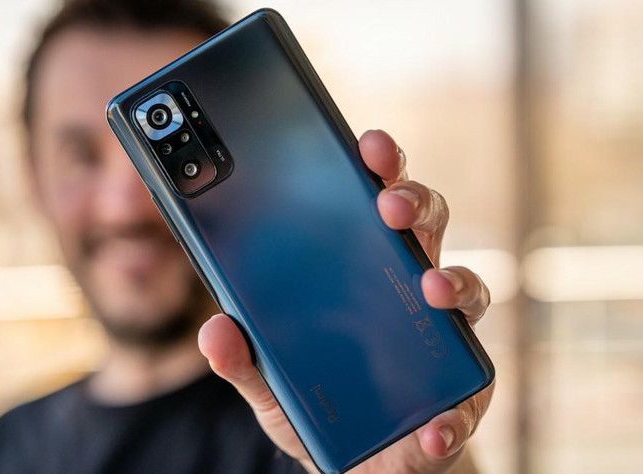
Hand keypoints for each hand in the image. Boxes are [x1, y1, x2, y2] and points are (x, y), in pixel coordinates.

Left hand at [198, 130, 493, 472]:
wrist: (361, 464)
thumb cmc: (322, 404)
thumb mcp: (271, 381)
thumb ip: (244, 359)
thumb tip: (216, 330)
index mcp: (362, 271)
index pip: (372, 205)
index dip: (376, 170)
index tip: (366, 144)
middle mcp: (407, 288)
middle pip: (425, 225)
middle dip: (414, 201)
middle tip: (390, 204)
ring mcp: (442, 334)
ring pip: (465, 284)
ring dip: (455, 280)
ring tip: (432, 288)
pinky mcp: (464, 391)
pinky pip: (470, 393)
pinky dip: (456, 412)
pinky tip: (435, 427)